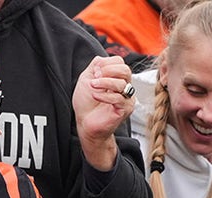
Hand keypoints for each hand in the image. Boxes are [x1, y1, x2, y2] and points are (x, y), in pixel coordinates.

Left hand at [71, 55, 135, 170]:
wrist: (85, 123)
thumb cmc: (86, 103)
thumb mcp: (86, 79)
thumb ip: (94, 67)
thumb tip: (101, 60)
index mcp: (116, 78)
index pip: (120, 62)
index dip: (106, 64)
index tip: (94, 72)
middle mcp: (124, 86)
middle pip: (125, 70)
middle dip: (108, 71)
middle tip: (94, 78)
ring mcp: (126, 98)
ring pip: (122, 84)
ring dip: (104, 82)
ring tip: (92, 86)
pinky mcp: (125, 109)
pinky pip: (118, 98)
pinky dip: (105, 96)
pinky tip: (95, 96)